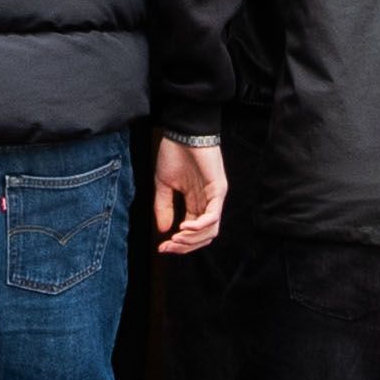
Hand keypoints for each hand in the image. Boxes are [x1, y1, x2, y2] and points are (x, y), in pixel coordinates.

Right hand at [152, 137, 228, 256]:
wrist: (182, 132)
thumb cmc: (174, 153)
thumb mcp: (163, 184)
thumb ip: (163, 207)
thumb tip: (163, 230)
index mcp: (195, 202)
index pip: (192, 233)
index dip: (178, 244)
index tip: (161, 248)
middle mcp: (207, 203)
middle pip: (203, 237)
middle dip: (185, 246)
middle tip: (167, 246)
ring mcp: (215, 197)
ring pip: (211, 230)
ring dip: (192, 240)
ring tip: (175, 238)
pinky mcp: (219, 189)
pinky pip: (213, 215)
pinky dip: (199, 226)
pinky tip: (184, 227)